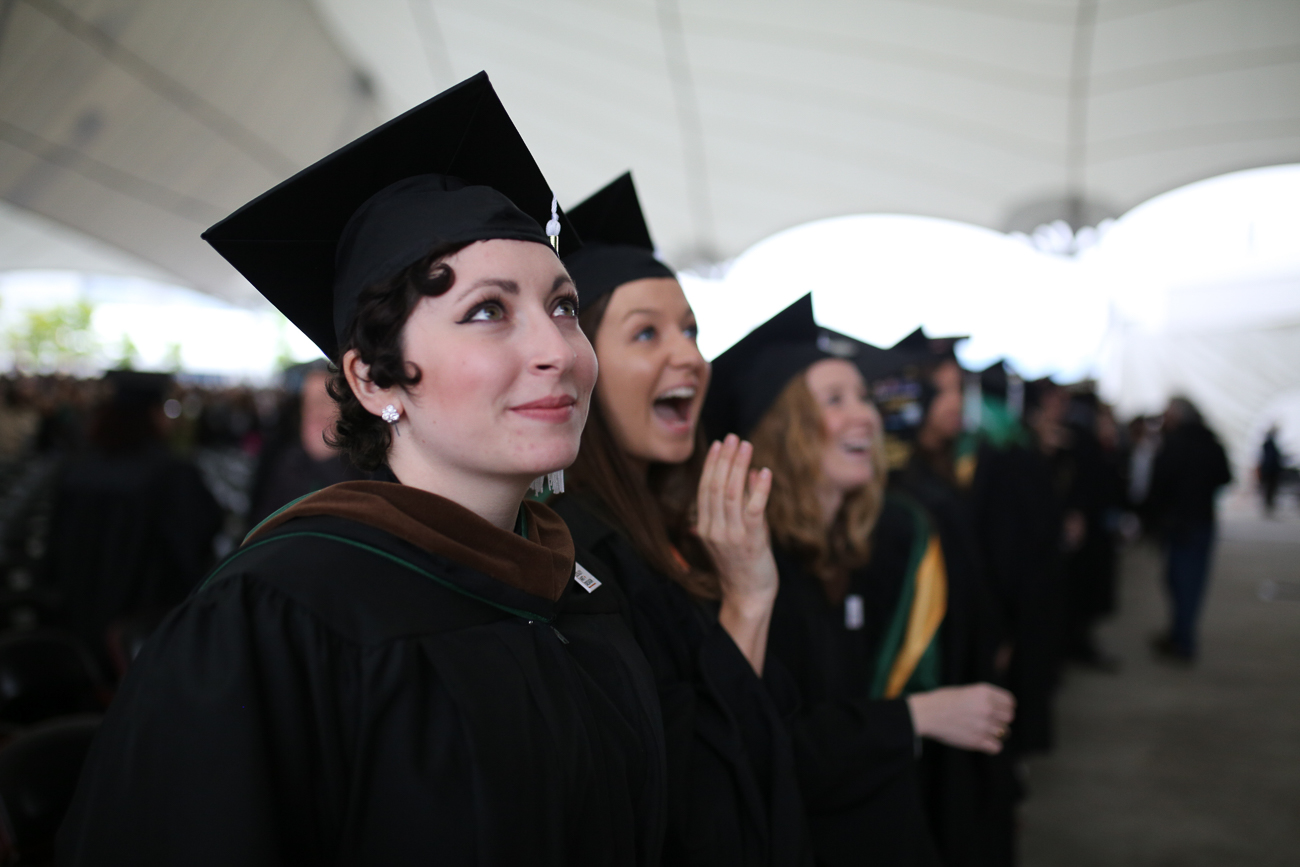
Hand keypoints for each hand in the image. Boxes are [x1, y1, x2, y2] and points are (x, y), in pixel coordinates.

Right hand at [695, 434, 776, 672]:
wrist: (748, 595)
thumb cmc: (743, 563)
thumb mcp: (738, 530)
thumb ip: (743, 501)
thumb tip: (753, 471)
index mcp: (706, 526)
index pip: (706, 488)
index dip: (713, 464)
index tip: (720, 444)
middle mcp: (714, 529)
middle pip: (715, 486)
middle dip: (724, 459)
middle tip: (733, 437)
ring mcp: (730, 536)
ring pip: (730, 494)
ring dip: (738, 467)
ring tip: (746, 446)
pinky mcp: (750, 541)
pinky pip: (753, 510)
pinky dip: (758, 489)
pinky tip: (764, 472)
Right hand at [906, 683, 1015, 753]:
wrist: (926, 714)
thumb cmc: (942, 700)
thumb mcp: (966, 691)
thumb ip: (985, 698)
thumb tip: (1000, 709)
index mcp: (984, 692)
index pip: (1010, 702)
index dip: (1005, 707)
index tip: (999, 711)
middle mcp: (987, 708)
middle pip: (1009, 717)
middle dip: (1002, 720)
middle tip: (990, 721)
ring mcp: (983, 725)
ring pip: (1005, 733)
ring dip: (997, 733)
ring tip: (984, 731)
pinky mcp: (977, 741)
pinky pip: (997, 747)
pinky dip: (992, 746)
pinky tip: (983, 741)